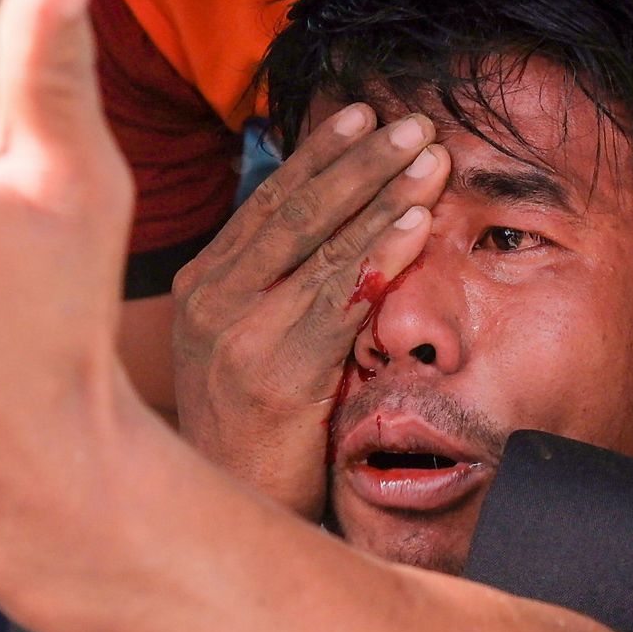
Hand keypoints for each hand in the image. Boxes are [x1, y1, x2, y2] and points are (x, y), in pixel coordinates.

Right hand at [169, 108, 446, 517]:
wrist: (231, 517)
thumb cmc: (257, 438)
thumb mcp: (251, 350)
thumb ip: (281, 292)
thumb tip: (340, 230)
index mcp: (202, 286)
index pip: (269, 202)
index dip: (320, 155)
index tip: (364, 114)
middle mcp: (210, 299)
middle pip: (295, 209)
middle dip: (360, 160)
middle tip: (413, 122)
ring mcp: (236, 333)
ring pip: (321, 244)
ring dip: (383, 194)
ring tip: (430, 158)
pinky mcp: (272, 371)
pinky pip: (339, 298)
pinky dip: (382, 254)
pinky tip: (418, 225)